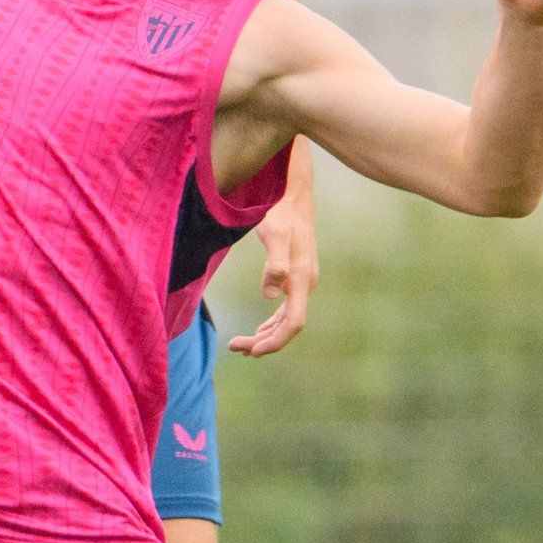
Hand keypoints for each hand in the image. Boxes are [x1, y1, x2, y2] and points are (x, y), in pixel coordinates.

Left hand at [233, 176, 318, 355]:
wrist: (293, 191)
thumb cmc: (280, 211)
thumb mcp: (274, 234)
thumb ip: (274, 264)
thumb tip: (270, 295)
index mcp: (301, 279)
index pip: (293, 324)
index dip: (274, 342)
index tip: (251, 352)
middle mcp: (305, 283)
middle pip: (289, 326)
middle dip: (264, 342)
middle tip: (236, 348)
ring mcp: (302, 278)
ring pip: (288, 318)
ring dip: (267, 334)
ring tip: (243, 345)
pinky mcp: (296, 272)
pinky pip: (287, 307)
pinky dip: (272, 321)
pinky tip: (260, 328)